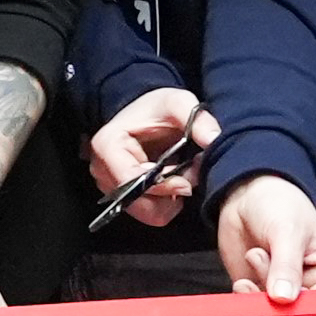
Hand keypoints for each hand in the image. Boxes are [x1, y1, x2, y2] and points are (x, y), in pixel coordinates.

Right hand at [87, 84, 209, 226]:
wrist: (149, 114)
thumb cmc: (158, 108)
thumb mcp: (178, 102)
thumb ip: (197, 118)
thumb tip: (213, 139)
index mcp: (108, 145)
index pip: (130, 180)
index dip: (161, 186)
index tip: (187, 182)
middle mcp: (101, 168)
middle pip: (136, 202)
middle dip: (169, 193)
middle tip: (189, 175)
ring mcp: (109, 185)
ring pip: (145, 212)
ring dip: (171, 199)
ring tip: (183, 176)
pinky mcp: (122, 196)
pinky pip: (149, 213)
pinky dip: (168, 203)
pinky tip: (175, 183)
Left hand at [210, 171, 315, 315]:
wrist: (249, 196)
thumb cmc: (279, 205)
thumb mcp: (287, 231)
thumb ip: (286, 266)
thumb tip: (284, 300)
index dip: (303, 307)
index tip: (282, 293)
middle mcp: (314, 292)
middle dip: (273, 301)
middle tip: (261, 260)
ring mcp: (286, 298)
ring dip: (256, 303)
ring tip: (253, 258)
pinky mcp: (261, 299)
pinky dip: (243, 308)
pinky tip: (241, 281)